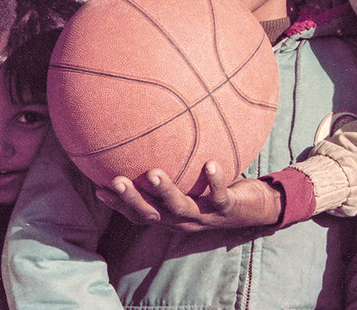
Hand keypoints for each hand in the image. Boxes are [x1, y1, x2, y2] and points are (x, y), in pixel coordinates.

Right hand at [94, 161, 282, 231]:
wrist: (257, 208)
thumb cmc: (218, 190)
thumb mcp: (193, 181)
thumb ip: (174, 167)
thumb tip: (153, 137)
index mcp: (172, 215)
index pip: (140, 214)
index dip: (120, 205)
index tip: (99, 188)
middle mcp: (184, 220)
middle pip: (153, 214)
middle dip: (133, 200)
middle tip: (117, 180)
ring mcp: (205, 216)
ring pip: (181, 208)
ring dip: (167, 191)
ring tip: (153, 173)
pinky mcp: (227, 209)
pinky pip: (219, 196)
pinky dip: (215, 181)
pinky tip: (210, 163)